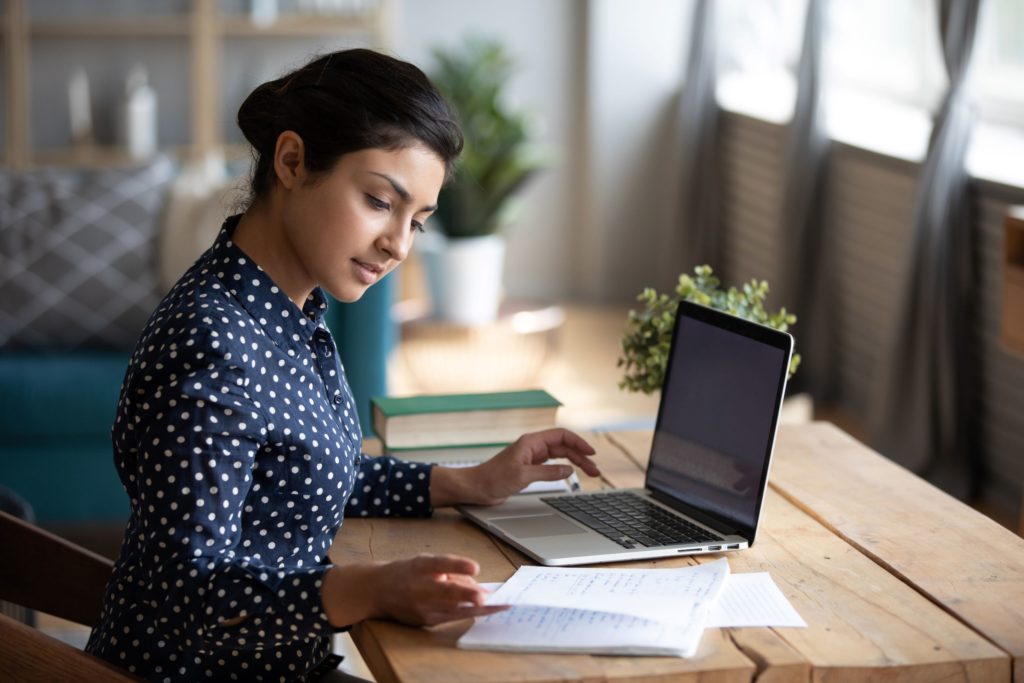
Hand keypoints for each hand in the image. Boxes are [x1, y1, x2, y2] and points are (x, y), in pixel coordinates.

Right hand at [323, 554, 504, 627]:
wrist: (378, 591)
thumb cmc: (408, 572)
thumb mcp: (426, 562)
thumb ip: (452, 570)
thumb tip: (479, 585)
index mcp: (419, 567)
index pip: (439, 564)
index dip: (457, 565)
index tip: (474, 567)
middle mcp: (419, 588)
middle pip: (447, 593)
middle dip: (469, 596)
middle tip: (489, 597)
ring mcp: (421, 608)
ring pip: (453, 609)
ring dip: (477, 609)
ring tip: (498, 605)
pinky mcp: (424, 622)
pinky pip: (450, 617)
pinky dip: (468, 613)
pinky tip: (484, 610)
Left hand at [431, 428, 599, 506]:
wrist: (476, 488)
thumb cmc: (493, 479)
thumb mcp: (523, 476)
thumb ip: (548, 472)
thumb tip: (569, 469)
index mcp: (531, 442)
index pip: (561, 436)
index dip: (578, 443)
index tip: (591, 453)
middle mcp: (532, 447)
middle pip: (563, 446)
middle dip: (581, 456)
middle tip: (595, 470)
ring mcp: (531, 458)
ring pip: (559, 456)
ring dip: (575, 463)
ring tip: (590, 473)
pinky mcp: (529, 469)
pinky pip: (551, 465)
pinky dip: (563, 469)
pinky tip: (571, 474)